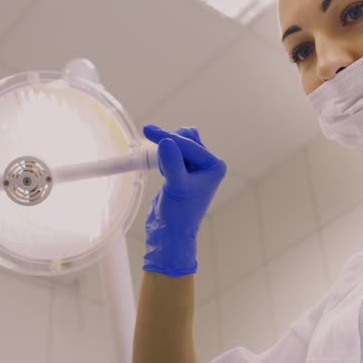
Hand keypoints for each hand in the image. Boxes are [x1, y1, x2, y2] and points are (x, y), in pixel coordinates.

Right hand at [142, 125, 226, 276]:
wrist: (171, 232)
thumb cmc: (179, 214)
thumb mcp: (176, 186)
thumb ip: (172, 163)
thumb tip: (165, 141)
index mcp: (214, 166)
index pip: (189, 144)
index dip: (168, 137)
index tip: (147, 130)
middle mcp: (208, 164)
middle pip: (187, 138)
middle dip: (170, 144)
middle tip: (158, 161)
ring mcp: (196, 166)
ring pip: (179, 143)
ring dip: (167, 151)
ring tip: (163, 172)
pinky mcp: (184, 170)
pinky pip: (173, 152)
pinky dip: (164, 157)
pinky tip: (162, 171)